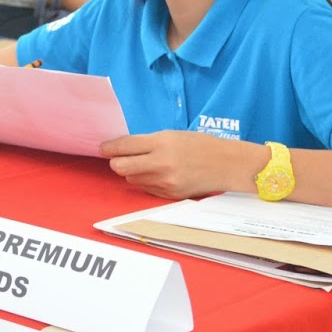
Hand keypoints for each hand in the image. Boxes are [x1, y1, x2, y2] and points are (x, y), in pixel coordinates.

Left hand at [101, 131, 266, 199]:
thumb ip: (147, 142)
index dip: (109, 147)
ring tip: (148, 165)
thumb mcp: (173, 136)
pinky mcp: (169, 195)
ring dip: (133, 172)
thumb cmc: (200, 146)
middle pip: (120, 167)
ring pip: (131, 179)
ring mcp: (165, 182)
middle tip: (120, 158)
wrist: (228, 165)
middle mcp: (161, 163)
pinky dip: (147, 182)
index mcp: (162, 143)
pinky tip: (160, 175)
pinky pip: (146, 189)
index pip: (123, 146)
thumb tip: (120, 148)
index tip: (103, 148)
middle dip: (116, 162)